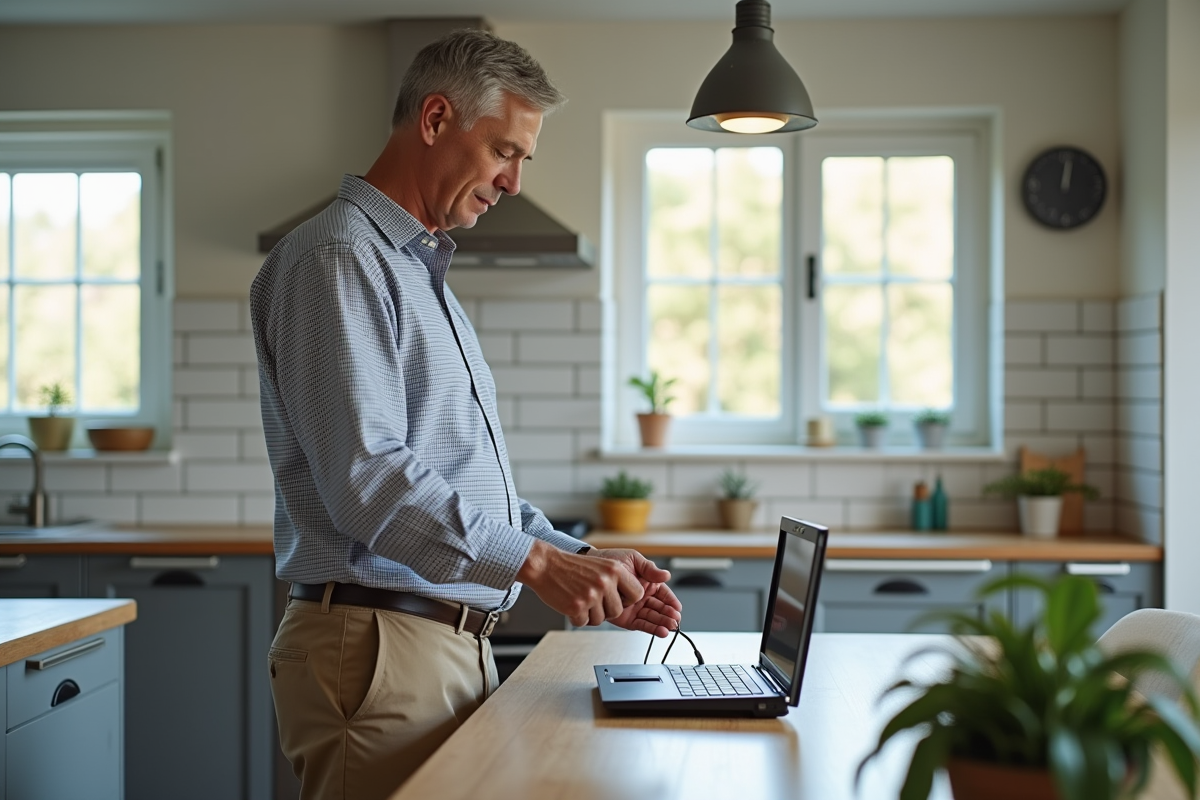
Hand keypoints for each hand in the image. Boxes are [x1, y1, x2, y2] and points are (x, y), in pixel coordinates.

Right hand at [517, 540, 643, 626]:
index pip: (636, 595)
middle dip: (606, 610)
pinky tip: (571, 603)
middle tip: (593, 599)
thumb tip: (646, 590)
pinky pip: (584, 622)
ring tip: (580, 598)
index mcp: (615, 570)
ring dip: (590, 614)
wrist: (546, 565)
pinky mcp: (577, 606)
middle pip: (617, 611)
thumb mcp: (604, 565)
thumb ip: (622, 578)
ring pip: (601, 619)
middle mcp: (605, 581)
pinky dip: (577, 617)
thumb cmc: (573, 567)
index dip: (627, 600)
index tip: (617, 597)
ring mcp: (591, 595)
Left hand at [590, 548, 682, 637]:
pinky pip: (641, 625)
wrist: (591, 570)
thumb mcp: (633, 559)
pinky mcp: (626, 619)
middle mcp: (643, 597)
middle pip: (660, 608)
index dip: (671, 601)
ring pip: (652, 618)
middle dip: (669, 614)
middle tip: (675, 620)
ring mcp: (635, 608)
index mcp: (647, 583)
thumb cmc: (611, 561)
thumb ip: (650, 569)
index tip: (677, 608)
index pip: (664, 594)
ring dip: (662, 623)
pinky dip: (651, 629)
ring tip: (670, 627)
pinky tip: (660, 631)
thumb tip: (666, 574)